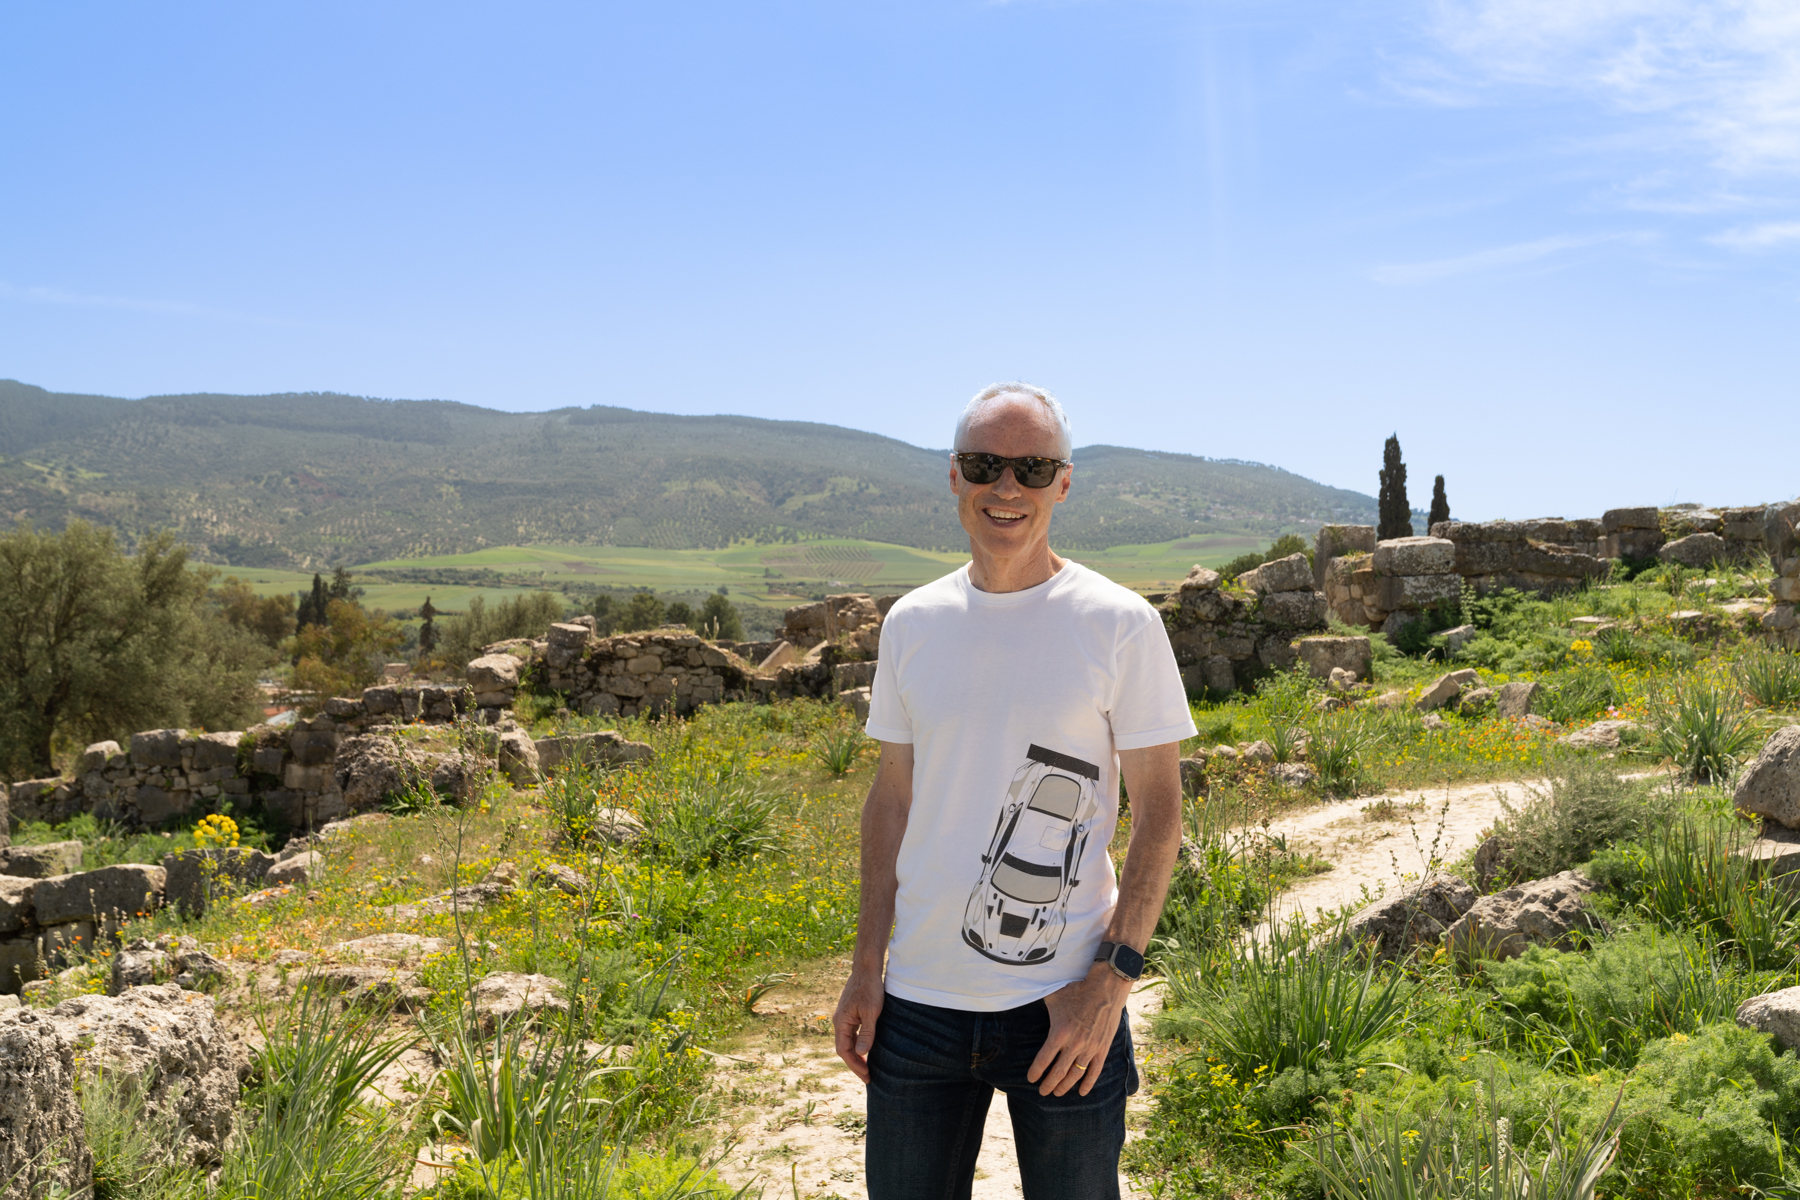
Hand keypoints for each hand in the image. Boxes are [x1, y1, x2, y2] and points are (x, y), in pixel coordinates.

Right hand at [833, 968, 885, 1082]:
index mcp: (841, 1022)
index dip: (854, 1065)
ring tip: (868, 1068)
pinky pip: (852, 1034)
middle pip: (844, 1048)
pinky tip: (867, 1050)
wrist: (866, 969)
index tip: (866, 1075)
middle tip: (868, 1077)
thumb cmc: (870, 988)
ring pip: (848, 1042)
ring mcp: (844, 1017)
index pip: (844, 1050)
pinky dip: (858, 1045)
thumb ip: (867, 1033)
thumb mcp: (871, 1012)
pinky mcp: (851, 1014)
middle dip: (855, 1064)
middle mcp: (839, 1021)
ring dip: (856, 1056)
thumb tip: (861, 1054)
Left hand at [1028, 963, 1129, 1096]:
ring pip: (1075, 1075)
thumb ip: (1041, 1006)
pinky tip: (1081, 1092)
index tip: (1031, 1079)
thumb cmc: (1077, 991)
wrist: (1105, 989)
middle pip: (1058, 1073)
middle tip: (1042, 1092)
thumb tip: (1023, 998)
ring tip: (1057, 1093)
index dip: (1036, 1072)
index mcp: (1059, 1033)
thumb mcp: (1053, 997)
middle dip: (1048, 1085)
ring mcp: (1089, 1049)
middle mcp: (1074, 1044)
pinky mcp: (1102, 1049)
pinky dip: (1088, 1084)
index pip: (1043, 1060)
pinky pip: (1094, 1072)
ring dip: (1065, 1087)